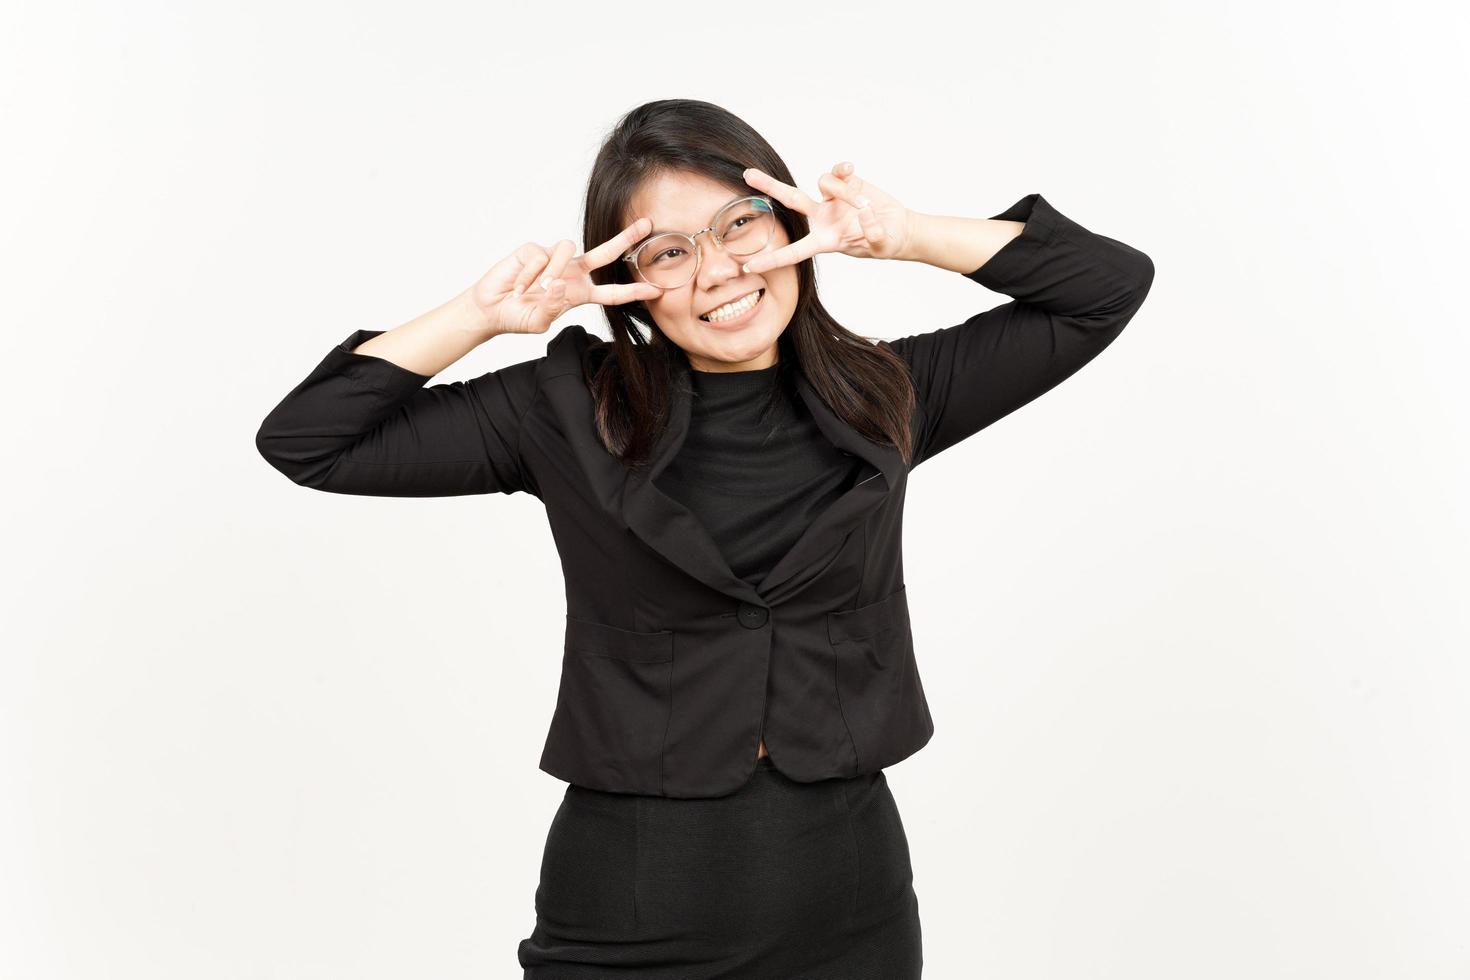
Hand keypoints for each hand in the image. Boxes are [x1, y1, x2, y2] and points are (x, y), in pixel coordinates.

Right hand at [469, 219, 664, 334]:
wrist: (490, 308)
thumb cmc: (518, 317)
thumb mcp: (540, 322)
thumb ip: (554, 307)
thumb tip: (559, 285)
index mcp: (579, 293)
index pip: (611, 292)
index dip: (633, 291)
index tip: (656, 289)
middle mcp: (571, 273)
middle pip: (605, 252)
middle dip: (626, 238)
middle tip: (647, 224)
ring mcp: (554, 259)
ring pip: (568, 249)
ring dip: (554, 270)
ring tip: (536, 289)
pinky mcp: (534, 250)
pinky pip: (541, 255)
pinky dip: (530, 274)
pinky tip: (519, 286)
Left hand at [739, 161, 913, 274]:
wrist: (900, 227)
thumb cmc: (887, 243)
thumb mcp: (882, 246)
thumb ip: (874, 234)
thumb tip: (865, 212)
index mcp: (824, 240)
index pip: (794, 252)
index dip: (772, 260)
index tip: (749, 267)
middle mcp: (822, 217)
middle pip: (791, 200)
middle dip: (770, 186)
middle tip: (748, 174)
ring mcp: (832, 198)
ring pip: (824, 183)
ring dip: (844, 191)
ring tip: (865, 203)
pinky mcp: (847, 181)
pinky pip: (838, 170)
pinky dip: (844, 170)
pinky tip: (851, 170)